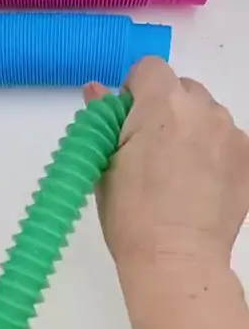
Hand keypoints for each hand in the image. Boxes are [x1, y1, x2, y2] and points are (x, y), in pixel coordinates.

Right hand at [84, 57, 248, 269]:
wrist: (176, 260)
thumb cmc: (130, 217)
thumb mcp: (104, 166)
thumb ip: (104, 121)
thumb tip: (96, 91)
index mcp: (162, 105)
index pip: (148, 69)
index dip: (133, 92)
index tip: (126, 123)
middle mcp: (203, 110)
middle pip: (182, 89)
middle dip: (164, 109)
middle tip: (149, 150)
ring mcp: (231, 134)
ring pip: (207, 115)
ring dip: (191, 130)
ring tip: (177, 172)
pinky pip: (227, 140)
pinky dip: (214, 153)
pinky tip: (199, 185)